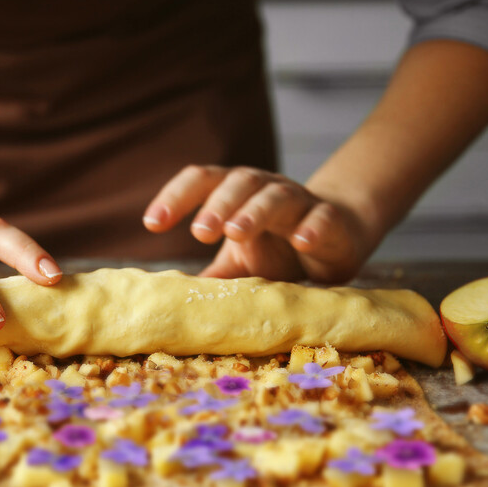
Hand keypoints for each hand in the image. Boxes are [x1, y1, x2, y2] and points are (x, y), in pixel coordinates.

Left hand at [143, 165, 372, 282]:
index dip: (175, 197)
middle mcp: (264, 188)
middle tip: (199, 231)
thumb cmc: (276, 249)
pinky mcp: (330, 220)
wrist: (335, 238)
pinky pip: (323, 218)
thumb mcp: (238, 265)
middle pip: (239, 183)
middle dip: (217, 205)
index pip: (202, 181)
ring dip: (255, 212)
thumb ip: (211, 278)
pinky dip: (312, 227)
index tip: (152, 223)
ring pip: (276, 196)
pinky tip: (301, 241)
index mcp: (235, 193)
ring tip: (235, 232)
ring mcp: (299, 201)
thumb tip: (170, 304)